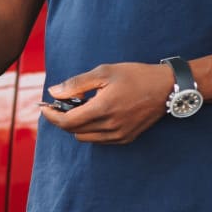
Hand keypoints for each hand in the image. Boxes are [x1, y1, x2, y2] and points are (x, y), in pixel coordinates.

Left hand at [36, 62, 172, 144]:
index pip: (66, 122)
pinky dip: (91, 130)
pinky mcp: (126, 139)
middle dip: (63, 119)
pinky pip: (99, 140)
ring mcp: (119, 135)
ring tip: (81, 107)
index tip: (45, 107)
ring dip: (77, 125)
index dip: (51, 116)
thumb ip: (76, 83)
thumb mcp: (104, 72)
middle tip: (62, 103)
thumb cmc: (135, 76)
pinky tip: (96, 114)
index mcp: (103, 109)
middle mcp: (110, 127)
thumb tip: (53, 92)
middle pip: (73, 131)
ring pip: (85, 137)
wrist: (166, 88)